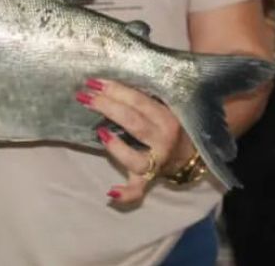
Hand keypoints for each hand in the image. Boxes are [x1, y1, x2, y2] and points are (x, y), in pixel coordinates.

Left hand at [77, 78, 188, 204]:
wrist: (190, 153)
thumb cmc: (169, 123)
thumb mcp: (164, 106)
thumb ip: (143, 97)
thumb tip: (109, 83)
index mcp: (167, 117)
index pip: (138, 101)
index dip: (115, 90)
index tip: (93, 82)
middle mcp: (163, 139)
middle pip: (133, 122)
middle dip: (107, 108)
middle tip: (85, 97)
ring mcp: (157, 162)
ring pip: (136, 158)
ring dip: (116, 147)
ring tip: (100, 132)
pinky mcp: (150, 179)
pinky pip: (139, 189)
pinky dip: (126, 193)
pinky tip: (111, 192)